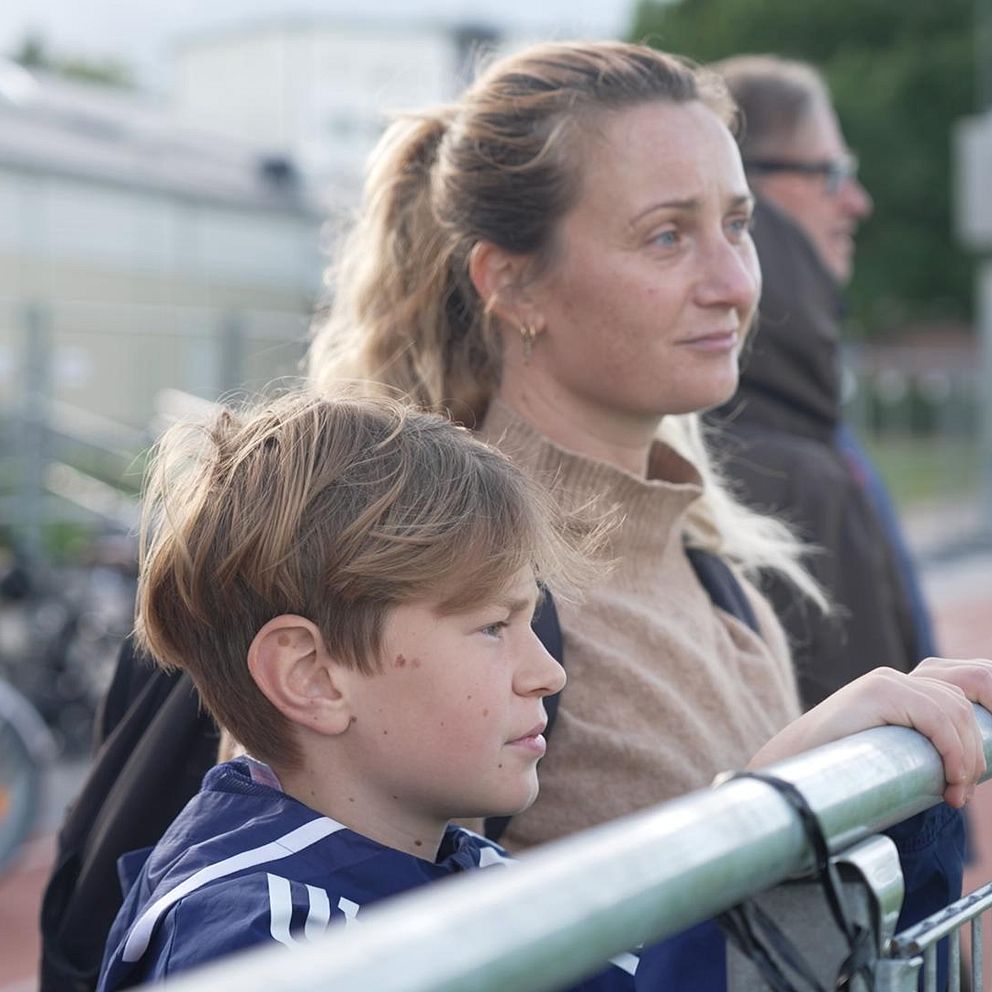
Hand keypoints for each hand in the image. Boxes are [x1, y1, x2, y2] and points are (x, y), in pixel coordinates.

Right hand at [747, 659, 991, 807]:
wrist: (791, 764)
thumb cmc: (835, 767)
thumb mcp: (886, 751)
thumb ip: (914, 746)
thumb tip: (962, 773)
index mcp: (897, 688)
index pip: (958, 695)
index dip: (978, 728)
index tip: (975, 773)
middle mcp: (894, 678)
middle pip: (961, 703)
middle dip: (974, 751)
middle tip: (961, 793)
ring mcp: (885, 681)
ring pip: (954, 709)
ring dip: (966, 756)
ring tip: (954, 791)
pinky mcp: (878, 691)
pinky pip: (936, 717)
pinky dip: (952, 750)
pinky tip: (949, 776)